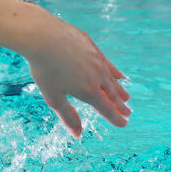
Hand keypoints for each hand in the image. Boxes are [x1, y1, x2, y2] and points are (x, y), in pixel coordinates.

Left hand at [23, 18, 130, 136]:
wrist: (43, 36)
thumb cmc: (45, 68)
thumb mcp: (54, 97)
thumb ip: (68, 116)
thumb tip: (78, 135)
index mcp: (89, 91)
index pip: (107, 109)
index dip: (116, 119)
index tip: (124, 124)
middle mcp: (97, 76)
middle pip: (112, 95)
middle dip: (120, 106)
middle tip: (127, 113)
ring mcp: (97, 60)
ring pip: (112, 79)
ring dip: (119, 90)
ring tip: (126, 97)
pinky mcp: (93, 47)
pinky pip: (108, 64)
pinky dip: (114, 72)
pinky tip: (119, 75)